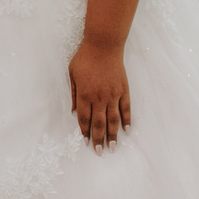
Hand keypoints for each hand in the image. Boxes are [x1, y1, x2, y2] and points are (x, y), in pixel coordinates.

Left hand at [68, 40, 130, 154]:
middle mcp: (99, 98)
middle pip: (99, 123)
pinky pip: (126, 109)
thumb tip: (74, 111)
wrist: (103, 46)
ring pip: (114, 120)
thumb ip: (73, 94)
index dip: (85, 132)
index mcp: (85, 95)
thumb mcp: (72, 74)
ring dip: (113, 135)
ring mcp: (113, 95)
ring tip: (113, 148)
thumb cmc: (84, 59)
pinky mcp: (123, 91)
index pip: (85, 119)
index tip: (86, 143)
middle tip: (100, 152)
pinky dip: (126, 121)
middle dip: (99, 139)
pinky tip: (127, 131)